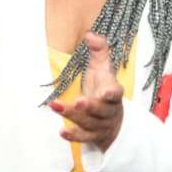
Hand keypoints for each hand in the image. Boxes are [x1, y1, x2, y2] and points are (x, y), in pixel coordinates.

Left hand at [51, 32, 123, 152]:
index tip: (106, 91)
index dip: (111, 92)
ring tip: (55, 106)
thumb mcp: (103, 69)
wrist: (114, 120)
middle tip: (78, 102)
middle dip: (90, 106)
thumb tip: (90, 34)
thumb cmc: (104, 88)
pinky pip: (83, 137)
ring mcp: (100, 125)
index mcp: (113, 93)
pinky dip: (73, 136)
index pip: (115, 93)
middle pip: (100, 110)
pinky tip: (62, 132)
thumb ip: (99, 51)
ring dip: (72, 116)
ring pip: (89, 123)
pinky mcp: (92, 136)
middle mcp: (109, 111)